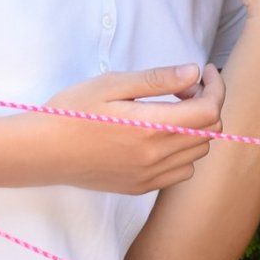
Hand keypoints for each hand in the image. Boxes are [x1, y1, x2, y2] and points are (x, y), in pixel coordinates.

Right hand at [23, 63, 224, 193]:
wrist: (44, 151)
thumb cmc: (72, 111)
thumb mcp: (112, 84)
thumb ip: (157, 80)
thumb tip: (193, 72)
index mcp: (151, 126)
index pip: (209, 110)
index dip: (215, 87)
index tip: (204, 72)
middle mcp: (156, 156)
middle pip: (210, 132)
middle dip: (207, 104)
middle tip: (183, 88)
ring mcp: (149, 176)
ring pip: (198, 153)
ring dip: (196, 129)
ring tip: (172, 112)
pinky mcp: (140, 187)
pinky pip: (180, 173)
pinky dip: (183, 154)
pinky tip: (161, 138)